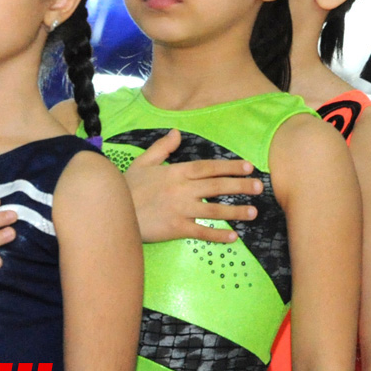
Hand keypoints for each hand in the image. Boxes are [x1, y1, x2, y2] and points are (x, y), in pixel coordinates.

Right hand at [122, 129, 263, 243]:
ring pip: (213, 209)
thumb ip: (162, 148)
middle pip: (216, 186)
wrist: (111, 211)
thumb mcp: (143, 162)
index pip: (208, 167)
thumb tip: (177, 132)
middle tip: (259, 187)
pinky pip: (201, 232)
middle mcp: (182, 189)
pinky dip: (217, 235)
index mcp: (176, 172)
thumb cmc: (126, 187)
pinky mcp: (175, 228)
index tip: (248, 167)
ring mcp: (180, 209)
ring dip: (235, 211)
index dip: (229, 166)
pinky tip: (233, 238)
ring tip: (253, 212)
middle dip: (240, 186)